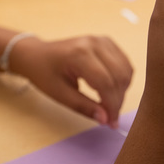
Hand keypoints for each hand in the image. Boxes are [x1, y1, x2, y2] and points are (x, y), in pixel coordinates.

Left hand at [9, 35, 132, 128]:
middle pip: (119, 76)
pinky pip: (124, 63)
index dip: (112, 105)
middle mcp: (94, 43)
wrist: (37, 54)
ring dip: (122, 90)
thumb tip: (105, 119)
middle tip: (111, 117)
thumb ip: (83, 106)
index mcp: (79, 54)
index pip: (105, 82)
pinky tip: (111, 90)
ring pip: (126, 69)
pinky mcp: (106, 42)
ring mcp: (101, 40)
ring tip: (109, 104)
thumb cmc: (44, 72)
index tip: (112, 123)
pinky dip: (122, 79)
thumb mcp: (59, 94)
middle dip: (118, 100)